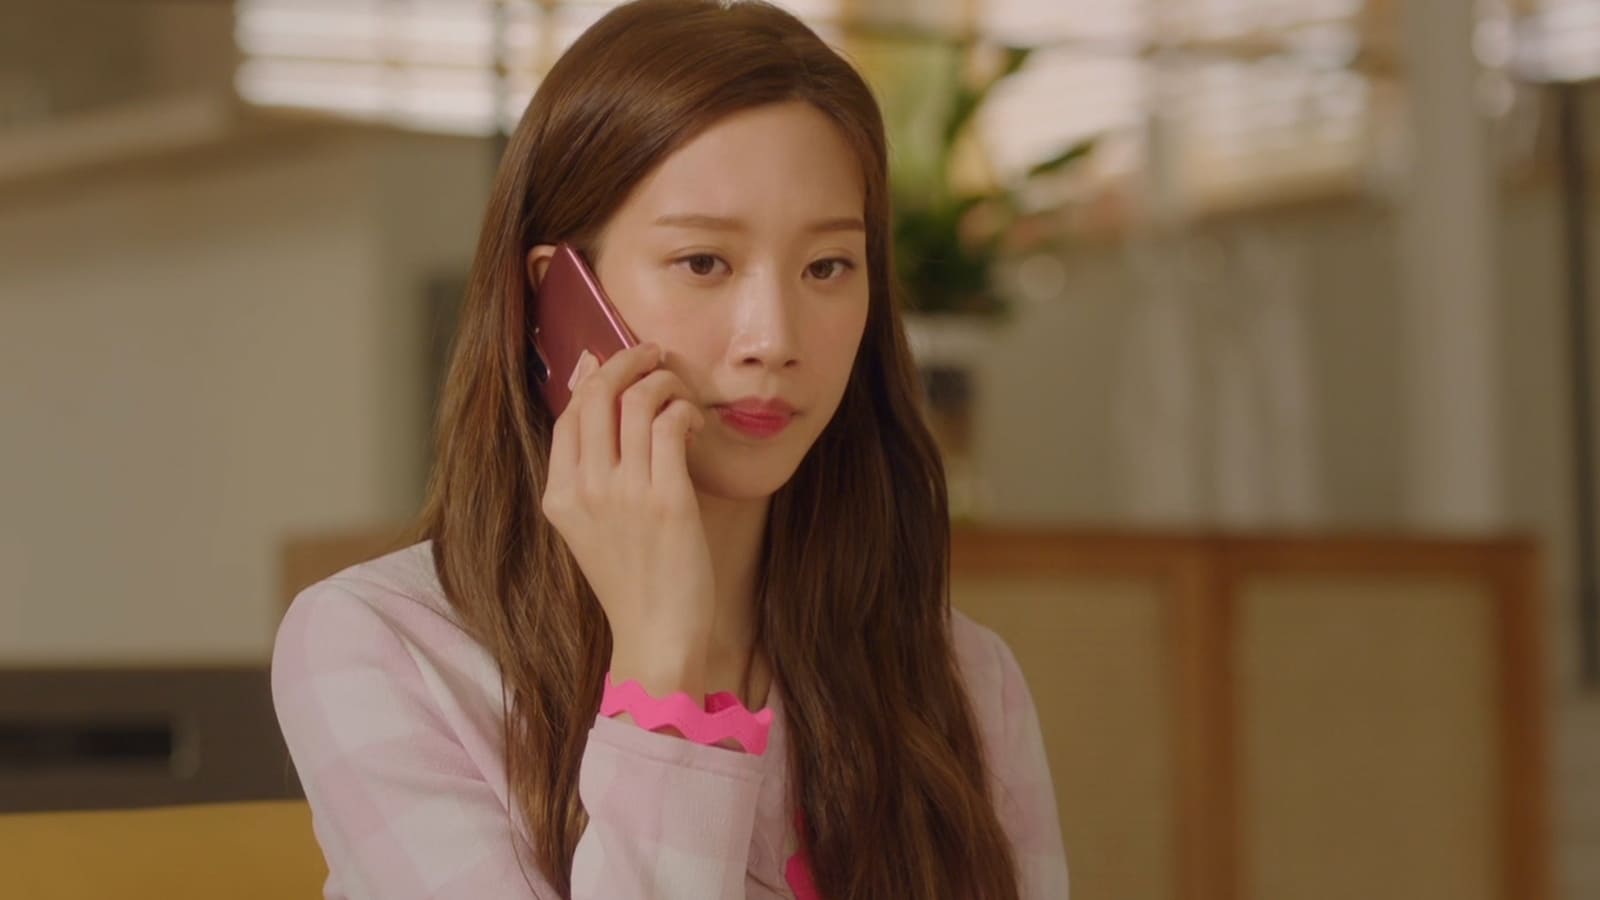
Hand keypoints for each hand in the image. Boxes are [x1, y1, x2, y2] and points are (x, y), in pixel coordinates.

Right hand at [541, 342, 713, 697]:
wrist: (656, 635)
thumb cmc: (633, 582)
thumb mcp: (590, 529)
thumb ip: (590, 477)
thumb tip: (602, 412)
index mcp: (559, 495)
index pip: (568, 413)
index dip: (594, 378)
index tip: (619, 364)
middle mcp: (585, 489)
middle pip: (597, 394)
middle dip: (628, 361)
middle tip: (654, 355)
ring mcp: (624, 493)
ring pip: (638, 401)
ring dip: (665, 383)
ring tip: (681, 393)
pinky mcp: (666, 499)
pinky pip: (672, 425)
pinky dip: (686, 411)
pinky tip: (695, 423)